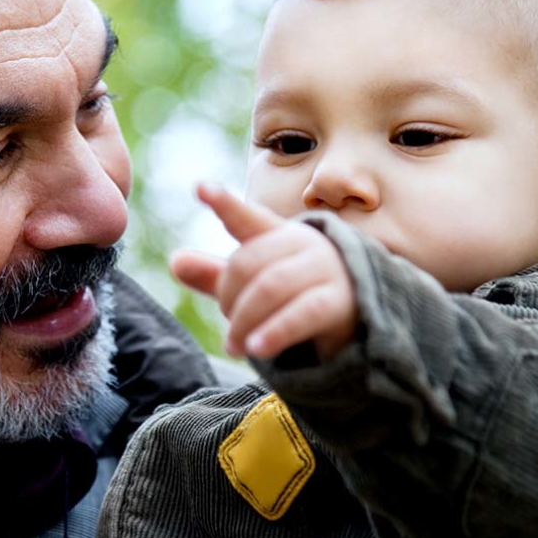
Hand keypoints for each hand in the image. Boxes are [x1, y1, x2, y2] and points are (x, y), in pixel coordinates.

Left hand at [171, 183, 356, 360]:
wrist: (362, 316)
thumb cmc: (300, 292)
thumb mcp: (256, 283)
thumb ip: (217, 275)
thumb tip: (175, 262)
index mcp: (279, 234)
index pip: (247, 218)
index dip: (225, 204)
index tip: (201, 188)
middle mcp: (302, 243)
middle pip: (249, 262)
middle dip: (230, 298)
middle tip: (227, 328)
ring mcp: (324, 269)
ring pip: (271, 287)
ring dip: (245, 320)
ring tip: (235, 346)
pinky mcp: (340, 301)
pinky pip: (302, 313)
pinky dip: (275, 331)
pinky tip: (257, 348)